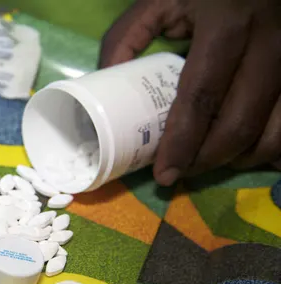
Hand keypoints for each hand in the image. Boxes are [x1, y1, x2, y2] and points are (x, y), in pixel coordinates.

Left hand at [100, 0, 280, 185]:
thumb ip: (128, 36)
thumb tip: (105, 83)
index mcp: (227, 23)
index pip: (201, 97)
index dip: (182, 143)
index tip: (164, 174)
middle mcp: (269, 41)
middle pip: (240, 121)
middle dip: (208, 159)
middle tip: (182, 173)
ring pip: (276, 127)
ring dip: (243, 157)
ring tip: (210, 162)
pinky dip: (273, 144)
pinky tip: (249, 150)